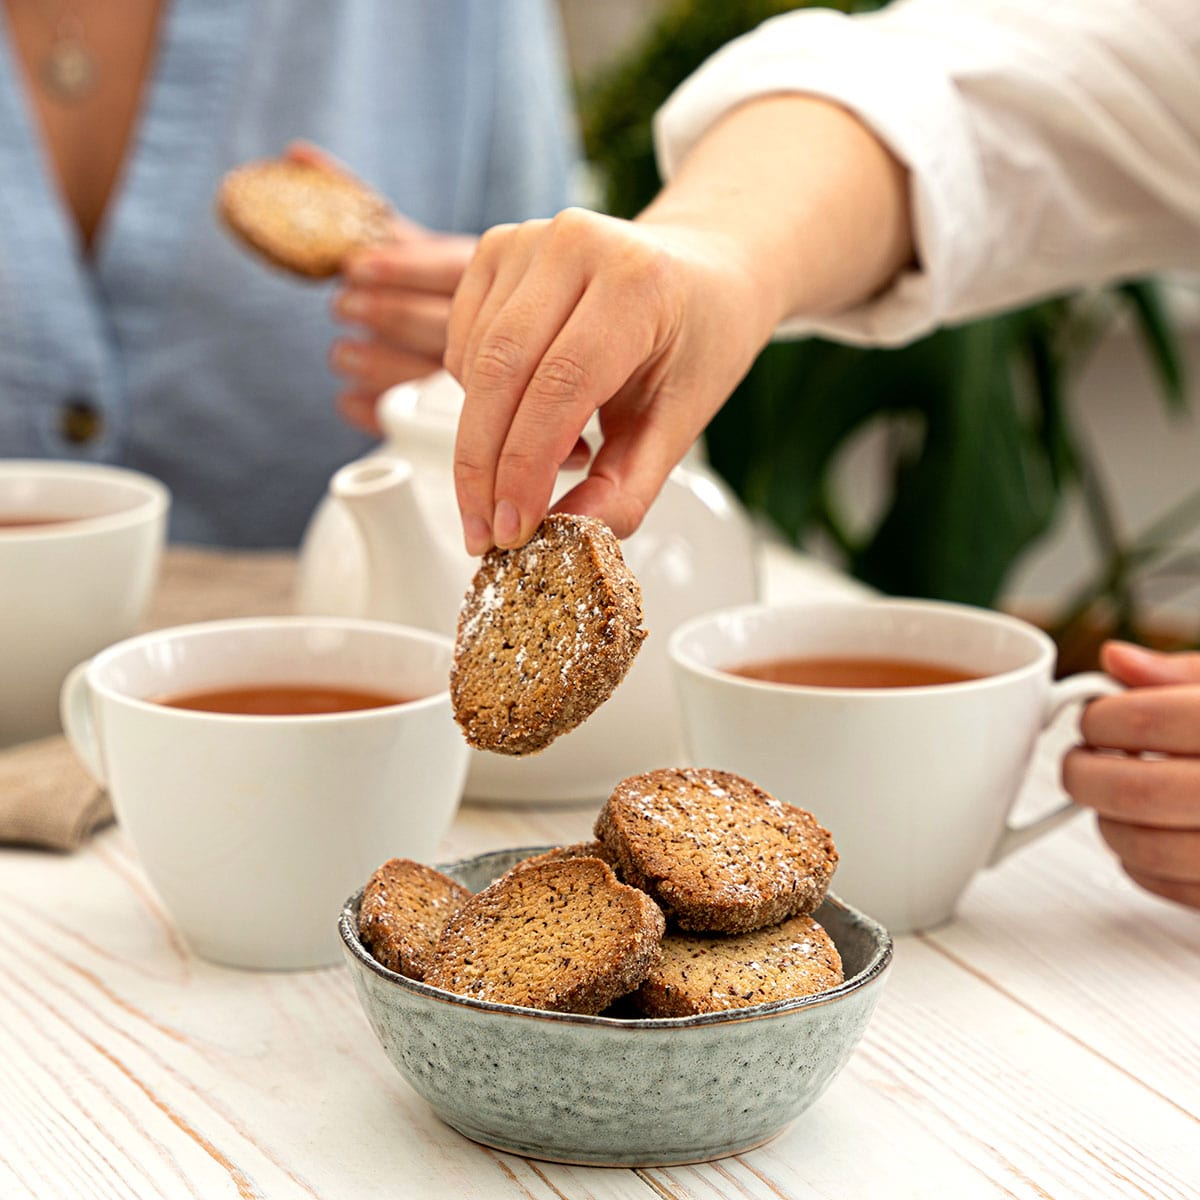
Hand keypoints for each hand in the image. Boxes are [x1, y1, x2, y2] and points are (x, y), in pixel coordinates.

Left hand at [284, 142, 475, 435]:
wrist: (518, 352)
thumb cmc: (455, 291)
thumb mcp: (425, 247)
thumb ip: (370, 210)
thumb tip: (295, 153)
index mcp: (485, 271)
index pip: (448, 269)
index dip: (401, 269)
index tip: (356, 268)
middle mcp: (491, 322)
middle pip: (439, 323)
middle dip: (383, 314)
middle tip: (344, 307)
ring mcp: (473, 374)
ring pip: (430, 373)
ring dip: (376, 364)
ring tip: (343, 355)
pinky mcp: (449, 417)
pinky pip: (410, 417)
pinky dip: (372, 410)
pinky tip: (349, 401)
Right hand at [444, 207, 777, 553]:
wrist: (705, 274)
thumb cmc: (699, 341)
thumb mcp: (680, 423)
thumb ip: (626, 488)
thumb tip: (565, 537)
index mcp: (638, 282)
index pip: (561, 384)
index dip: (526, 466)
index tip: (513, 529)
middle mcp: (576, 244)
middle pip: (500, 371)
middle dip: (482, 466)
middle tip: (483, 532)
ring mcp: (529, 240)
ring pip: (473, 363)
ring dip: (488, 436)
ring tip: (548, 459)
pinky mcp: (495, 249)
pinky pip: (461, 345)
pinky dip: (480, 400)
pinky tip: (530, 412)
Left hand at [1063, 640, 1199, 908]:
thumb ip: (1182, 675)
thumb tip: (1116, 658)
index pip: (1147, 718)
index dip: (1101, 718)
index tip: (1093, 718)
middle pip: (1137, 790)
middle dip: (1086, 774)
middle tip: (1081, 761)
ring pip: (1147, 846)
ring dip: (1108, 821)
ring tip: (1111, 797)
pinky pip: (1170, 886)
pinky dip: (1139, 863)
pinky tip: (1148, 833)